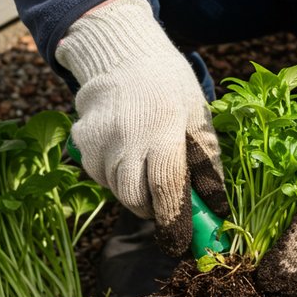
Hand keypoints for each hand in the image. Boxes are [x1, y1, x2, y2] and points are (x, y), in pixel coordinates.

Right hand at [55, 0, 224, 256]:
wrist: (122, 54)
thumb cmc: (169, 86)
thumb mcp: (197, 115)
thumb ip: (206, 161)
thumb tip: (216, 207)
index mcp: (162, 128)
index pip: (166, 187)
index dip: (175, 220)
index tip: (182, 243)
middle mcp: (124, 136)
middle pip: (135, 198)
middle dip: (154, 210)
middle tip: (168, 206)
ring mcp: (97, 140)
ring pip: (117, 189)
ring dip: (136, 191)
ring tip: (148, 163)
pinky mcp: (80, 143)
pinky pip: (101, 176)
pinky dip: (117, 175)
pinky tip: (128, 151)